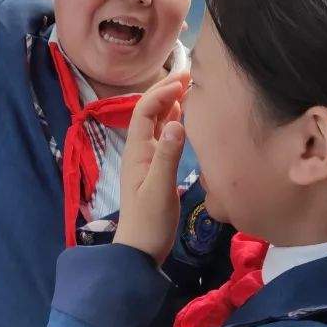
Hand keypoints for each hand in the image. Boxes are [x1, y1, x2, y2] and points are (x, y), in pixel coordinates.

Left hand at [113, 73, 188, 265]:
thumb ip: (168, 157)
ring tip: (190, 87)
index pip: (144, 111)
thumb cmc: (149, 222)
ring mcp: (147, 160)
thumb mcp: (159, 190)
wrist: (140, 252)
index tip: (182, 81)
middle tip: (189, 75)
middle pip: (149, 112)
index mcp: (136, 152)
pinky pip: (163, 137)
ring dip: (170, 103)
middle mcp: (139, 151)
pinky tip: (184, 115)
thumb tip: (176, 122)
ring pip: (157, 123)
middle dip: (165, 91)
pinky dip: (174, 121)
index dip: (160, 93)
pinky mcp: (156, 170)